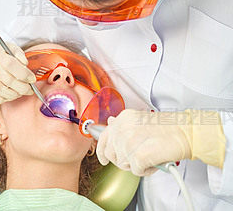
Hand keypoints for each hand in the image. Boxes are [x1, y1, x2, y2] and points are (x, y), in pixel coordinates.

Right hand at [0, 40, 35, 103]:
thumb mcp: (7, 47)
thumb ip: (18, 54)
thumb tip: (25, 65)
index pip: (11, 65)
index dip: (24, 74)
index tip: (32, 79)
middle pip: (7, 80)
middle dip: (22, 87)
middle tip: (29, 90)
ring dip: (13, 94)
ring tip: (19, 93)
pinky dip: (2, 99)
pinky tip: (8, 96)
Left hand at [96, 109, 225, 175]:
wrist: (186, 132)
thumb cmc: (166, 128)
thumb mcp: (139, 120)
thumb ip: (122, 124)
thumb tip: (109, 123)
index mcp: (122, 118)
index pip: (103, 137)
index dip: (102, 152)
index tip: (104, 159)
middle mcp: (123, 128)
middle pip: (112, 154)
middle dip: (124, 160)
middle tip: (138, 156)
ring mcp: (130, 141)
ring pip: (123, 164)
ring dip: (136, 165)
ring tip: (150, 156)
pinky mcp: (139, 155)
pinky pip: (135, 171)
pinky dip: (145, 170)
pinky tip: (154, 162)